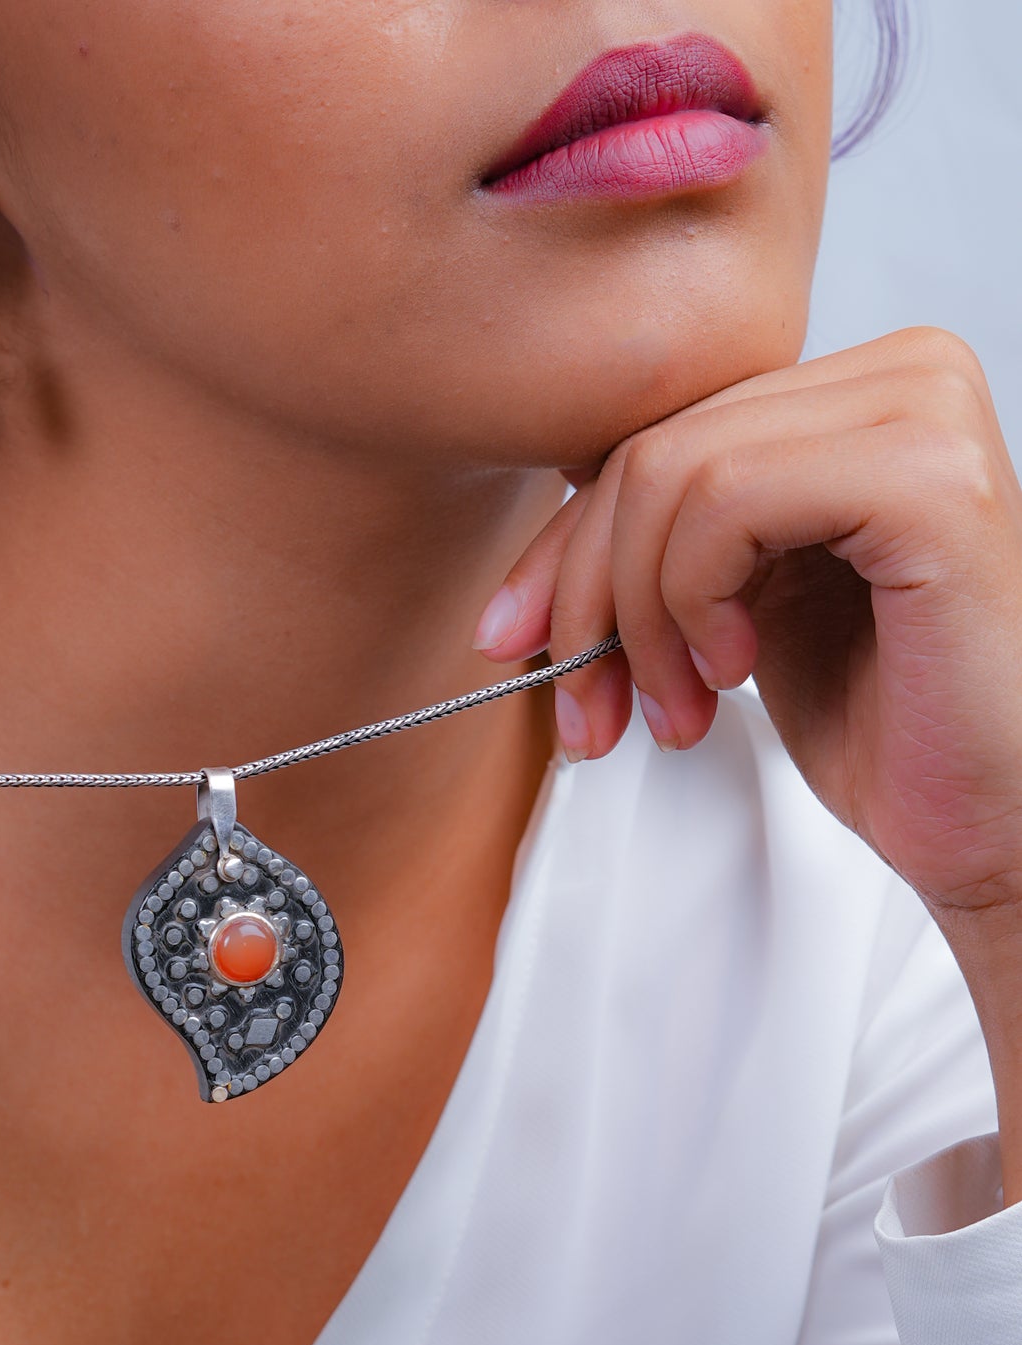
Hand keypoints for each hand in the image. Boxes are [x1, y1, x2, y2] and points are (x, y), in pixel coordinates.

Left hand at [474, 328, 1021, 935]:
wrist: (988, 822)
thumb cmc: (885, 726)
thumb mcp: (733, 615)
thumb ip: (660, 549)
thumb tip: (527, 567)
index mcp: (851, 396)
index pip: (656, 433)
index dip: (563, 545)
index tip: (515, 643)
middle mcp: (898, 376)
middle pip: (651, 449)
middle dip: (586, 596)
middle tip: (594, 711)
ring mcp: (923, 412)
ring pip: (671, 473)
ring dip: (640, 618)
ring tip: (678, 710)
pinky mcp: (928, 479)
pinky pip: (727, 500)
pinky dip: (692, 599)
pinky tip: (735, 671)